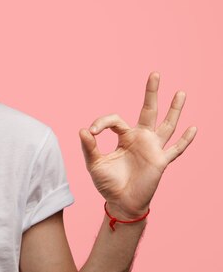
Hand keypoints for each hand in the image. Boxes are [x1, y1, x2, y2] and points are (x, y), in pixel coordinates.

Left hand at [79, 72, 196, 218]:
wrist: (120, 202)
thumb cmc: (107, 183)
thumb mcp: (94, 164)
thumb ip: (89, 147)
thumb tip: (83, 130)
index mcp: (124, 137)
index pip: (115, 120)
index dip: (102, 122)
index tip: (92, 132)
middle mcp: (140, 139)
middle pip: (148, 111)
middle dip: (151, 93)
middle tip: (154, 73)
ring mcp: (152, 149)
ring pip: (166, 125)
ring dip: (174, 109)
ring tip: (180, 92)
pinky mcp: (160, 162)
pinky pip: (175, 150)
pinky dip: (184, 140)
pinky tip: (193, 128)